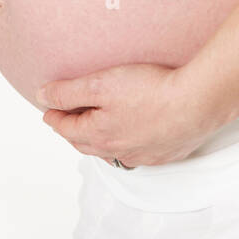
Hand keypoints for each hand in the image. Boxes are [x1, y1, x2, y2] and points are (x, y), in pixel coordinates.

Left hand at [36, 63, 221, 168]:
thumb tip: (43, 96)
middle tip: (66, 120)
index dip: (54, 116)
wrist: (196, 103)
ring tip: (97, 127)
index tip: (48, 109)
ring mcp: (142, 155)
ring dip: (99, 140)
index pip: (66, 128)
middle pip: (86, 143)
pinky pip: (137, 153)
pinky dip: (127, 144)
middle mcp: (117, 150)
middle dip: (73, 131)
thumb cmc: (151, 91)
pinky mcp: (164, 153)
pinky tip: (132, 134)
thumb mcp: (101, 83)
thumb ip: (69, 91)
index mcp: (98, 135)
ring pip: (111, 151)